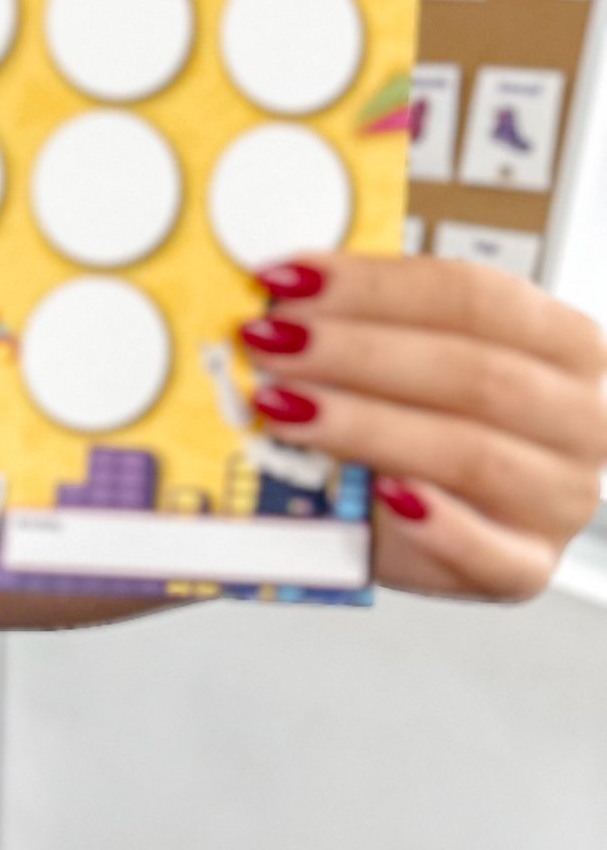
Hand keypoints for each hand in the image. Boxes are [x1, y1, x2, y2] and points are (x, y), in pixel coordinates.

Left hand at [238, 252, 606, 600]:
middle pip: (475, 374)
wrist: (422, 516)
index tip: (289, 281)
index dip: (377, 287)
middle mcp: (583, 419)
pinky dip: (434, 525)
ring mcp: (561, 499)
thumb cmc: (420, 419)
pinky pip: (487, 554)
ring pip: (470, 454)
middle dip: (359, 353)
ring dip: (366, 426)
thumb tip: (286, 290)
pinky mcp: (527, 568)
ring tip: (283, 408)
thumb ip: (371, 322)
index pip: (476, 299)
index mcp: (568, 344)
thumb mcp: (409, 359)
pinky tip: (378, 494)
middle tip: (273, 343)